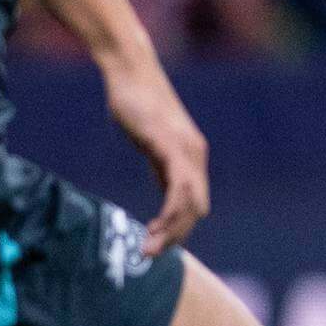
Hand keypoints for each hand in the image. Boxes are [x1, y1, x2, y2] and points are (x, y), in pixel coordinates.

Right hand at [107, 59, 210, 255]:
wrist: (129, 71)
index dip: (179, 228)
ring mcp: (185, 150)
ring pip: (190, 204)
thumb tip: (166, 192)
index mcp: (191, 156)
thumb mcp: (151, 141)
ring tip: (148, 249)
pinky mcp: (170, 145)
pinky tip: (154, 226)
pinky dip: (169, 212)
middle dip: (175, 236)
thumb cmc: (135, 102)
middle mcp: (195, 154)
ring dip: (171, 231)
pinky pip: (178, 188)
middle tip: (151, 254)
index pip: (195, 203)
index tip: (157, 243)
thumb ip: (161, 166)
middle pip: (196, 209)